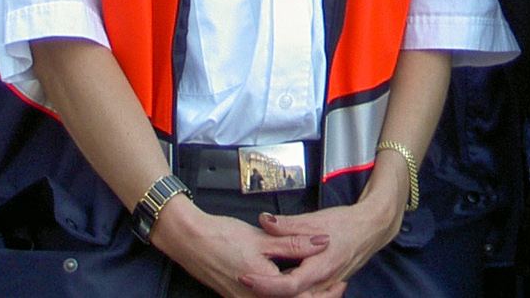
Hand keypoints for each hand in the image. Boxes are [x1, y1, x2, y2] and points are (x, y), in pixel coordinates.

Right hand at [150, 198, 342, 297]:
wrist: (190, 241)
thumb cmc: (224, 237)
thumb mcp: (263, 239)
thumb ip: (294, 243)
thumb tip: (322, 243)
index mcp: (263, 287)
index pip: (299, 297)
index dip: (322, 294)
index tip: (339, 284)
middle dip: (314, 297)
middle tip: (336, 287)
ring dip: (299, 296)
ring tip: (320, 286)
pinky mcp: (237, 295)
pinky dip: (282, 293)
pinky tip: (290, 280)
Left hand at [241, 157, 406, 296]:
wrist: (372, 228)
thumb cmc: (346, 223)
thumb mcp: (316, 220)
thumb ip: (288, 224)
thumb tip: (264, 220)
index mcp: (320, 268)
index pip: (288, 287)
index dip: (264, 284)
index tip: (245, 276)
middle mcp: (323, 283)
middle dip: (265, 293)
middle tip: (244, 281)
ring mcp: (325, 287)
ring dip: (277, 295)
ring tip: (256, 283)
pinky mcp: (325, 287)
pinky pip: (306, 296)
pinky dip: (290, 294)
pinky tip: (277, 285)